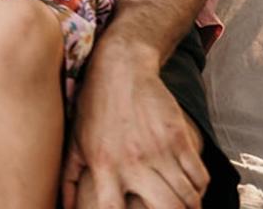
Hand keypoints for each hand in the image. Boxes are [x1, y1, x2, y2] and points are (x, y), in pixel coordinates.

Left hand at [62, 40, 208, 208]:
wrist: (120, 68)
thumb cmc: (93, 107)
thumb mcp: (75, 141)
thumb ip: (69, 178)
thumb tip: (63, 208)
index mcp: (103, 165)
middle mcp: (131, 161)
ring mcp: (158, 149)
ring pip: (188, 198)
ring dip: (189, 206)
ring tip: (183, 206)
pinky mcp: (177, 136)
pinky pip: (199, 176)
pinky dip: (199, 187)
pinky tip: (190, 186)